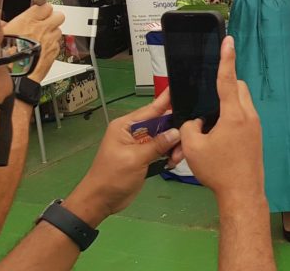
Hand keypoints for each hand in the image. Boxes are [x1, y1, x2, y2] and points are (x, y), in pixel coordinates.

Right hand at [4, 4, 64, 83]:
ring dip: (53, 32)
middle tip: (45, 23)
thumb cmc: (6, 55)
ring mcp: (51, 40)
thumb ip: (3, 24)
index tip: (40, 11)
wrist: (16, 74)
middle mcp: (42, 28)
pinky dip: (53, 44)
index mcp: (28, 20)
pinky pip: (59, 43)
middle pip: (59, 15)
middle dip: (53, 18)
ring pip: (59, 30)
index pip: (45, 5)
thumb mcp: (1, 34)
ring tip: (42, 38)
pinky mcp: (55, 51)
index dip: (43, 8)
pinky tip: (43, 48)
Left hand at [63, 90, 179, 226]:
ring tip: (178, 157)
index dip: (166, 100)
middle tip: (189, 139)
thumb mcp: (135, 159)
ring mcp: (140, 144)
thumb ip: (157, 144)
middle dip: (176, 130)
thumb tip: (178, 132)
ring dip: (175, 145)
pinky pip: (163, 149)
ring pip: (165, 137)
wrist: (101, 201)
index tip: (181, 87)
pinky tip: (174, 161)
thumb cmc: (112, 177)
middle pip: (162, 123)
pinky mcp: (145, 156)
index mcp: (126, 126)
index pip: (151, 109)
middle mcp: (134, 132)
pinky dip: (170, 154)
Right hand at [180, 37, 263, 202]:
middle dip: (225, 86)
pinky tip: (218, 135)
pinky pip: (244, 116)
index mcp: (234, 114)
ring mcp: (256, 126)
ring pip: (242, 103)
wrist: (242, 193)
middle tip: (206, 102)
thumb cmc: (218, 170)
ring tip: (209, 125)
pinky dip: (232, 117)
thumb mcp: (192, 148)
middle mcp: (249, 116)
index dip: (226, 59)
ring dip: (228, 104)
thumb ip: (188, 127)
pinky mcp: (257, 136)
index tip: (229, 40)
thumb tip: (194, 121)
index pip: (228, 80)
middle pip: (239, 88)